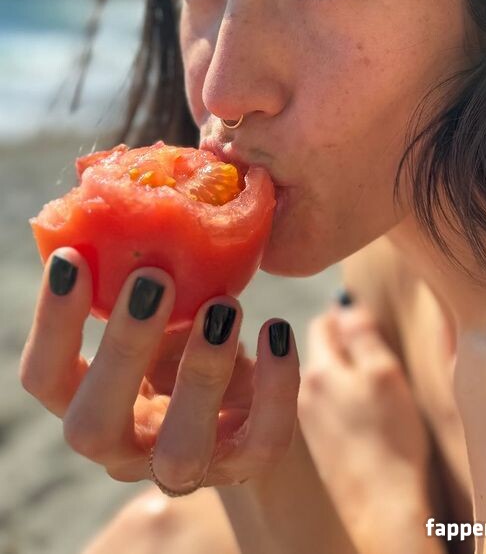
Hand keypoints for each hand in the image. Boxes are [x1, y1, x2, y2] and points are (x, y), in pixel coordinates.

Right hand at [20, 247, 299, 492]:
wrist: (246, 403)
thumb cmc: (182, 339)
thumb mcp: (157, 309)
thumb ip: (136, 270)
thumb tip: (129, 184)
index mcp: (86, 399)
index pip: (45, 378)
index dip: (51, 322)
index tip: (73, 256)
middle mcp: (124, 445)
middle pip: (93, 427)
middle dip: (122, 351)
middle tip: (153, 278)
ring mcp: (184, 465)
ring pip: (179, 453)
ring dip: (200, 375)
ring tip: (223, 305)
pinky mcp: (246, 465)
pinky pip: (262, 443)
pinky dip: (276, 387)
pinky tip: (277, 331)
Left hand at [298, 296, 432, 550]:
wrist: (383, 508)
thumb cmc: (391, 439)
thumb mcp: (385, 374)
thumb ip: (362, 334)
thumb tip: (343, 305)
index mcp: (318, 370)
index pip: (324, 321)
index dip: (347, 317)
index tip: (366, 327)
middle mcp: (303, 393)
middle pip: (320, 350)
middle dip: (343, 345)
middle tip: (374, 357)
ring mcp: (308, 422)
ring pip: (324, 379)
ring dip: (343, 374)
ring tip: (373, 389)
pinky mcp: (319, 446)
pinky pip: (327, 406)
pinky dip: (343, 402)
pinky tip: (366, 418)